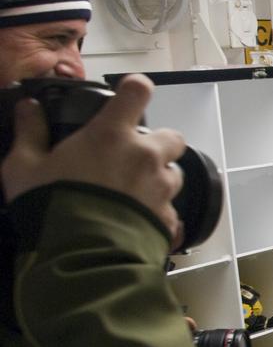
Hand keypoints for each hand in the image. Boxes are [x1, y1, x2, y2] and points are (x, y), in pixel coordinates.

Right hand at [1, 74, 186, 246]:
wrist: (79, 256)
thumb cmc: (50, 206)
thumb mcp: (24, 167)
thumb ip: (30, 132)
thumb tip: (29, 107)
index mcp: (112, 135)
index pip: (138, 91)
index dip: (137, 89)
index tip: (131, 94)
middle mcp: (145, 156)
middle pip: (172, 137)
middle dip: (159, 144)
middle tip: (134, 157)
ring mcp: (161, 187)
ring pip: (174, 174)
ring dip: (159, 179)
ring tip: (133, 194)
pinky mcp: (169, 218)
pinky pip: (171, 210)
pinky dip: (158, 212)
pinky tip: (136, 220)